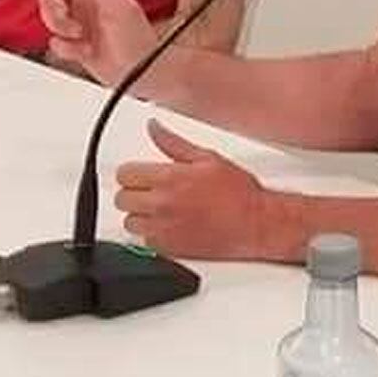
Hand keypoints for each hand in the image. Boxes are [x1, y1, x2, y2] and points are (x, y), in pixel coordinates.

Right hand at [31, 0, 157, 86]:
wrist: (140, 74)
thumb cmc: (138, 41)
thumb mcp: (120, 8)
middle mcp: (84, 0)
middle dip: (51, 6)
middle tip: (68, 23)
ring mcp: (78, 21)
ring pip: (48, 15)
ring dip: (59, 28)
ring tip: (80, 38)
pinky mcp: (74, 43)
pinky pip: (54, 41)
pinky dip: (66, 49)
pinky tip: (84, 51)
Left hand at [113, 119, 281, 259]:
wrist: (255, 224)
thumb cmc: (238, 193)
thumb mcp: (206, 157)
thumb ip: (173, 143)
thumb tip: (154, 128)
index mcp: (169, 178)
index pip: (125, 174)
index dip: (132, 172)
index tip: (140, 174)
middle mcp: (162, 205)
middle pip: (122, 199)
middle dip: (134, 193)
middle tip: (150, 191)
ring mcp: (164, 229)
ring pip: (129, 222)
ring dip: (140, 215)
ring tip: (159, 209)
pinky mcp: (169, 250)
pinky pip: (143, 242)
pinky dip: (151, 234)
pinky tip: (167, 225)